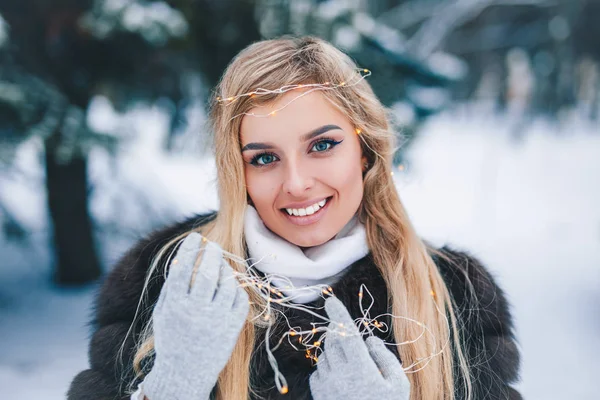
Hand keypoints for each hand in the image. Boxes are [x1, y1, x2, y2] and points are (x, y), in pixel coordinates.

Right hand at [141, 233, 249, 399]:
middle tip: (213, 246)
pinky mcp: (232, 328)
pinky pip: (240, 299)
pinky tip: (231, 284)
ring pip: (227, 283)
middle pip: (208, 272)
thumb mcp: (163, 313)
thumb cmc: (172, 339)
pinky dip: (236, 288)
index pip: (183, 268)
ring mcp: (216, 320)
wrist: (184, 374)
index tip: (195, 237)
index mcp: (175, 306)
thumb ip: (171, 287)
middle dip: (212, 253)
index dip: (189, 249)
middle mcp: (196, 312)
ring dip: (225, 269)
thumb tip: (183, 258)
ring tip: (221, 265)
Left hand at [309, 297, 409, 399]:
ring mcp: (327, 387)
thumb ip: (385, 357)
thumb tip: (369, 339)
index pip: (346, 335)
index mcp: (362, 370)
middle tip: (352, 339)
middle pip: (333, 341)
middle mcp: (340, 376)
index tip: (331, 300)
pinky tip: (342, 380)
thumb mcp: (398, 384)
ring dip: (335, 352)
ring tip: (353, 367)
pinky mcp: (319, 395)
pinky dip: (328, 369)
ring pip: (325, 356)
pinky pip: (318, 372)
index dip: (339, 314)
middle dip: (341, 334)